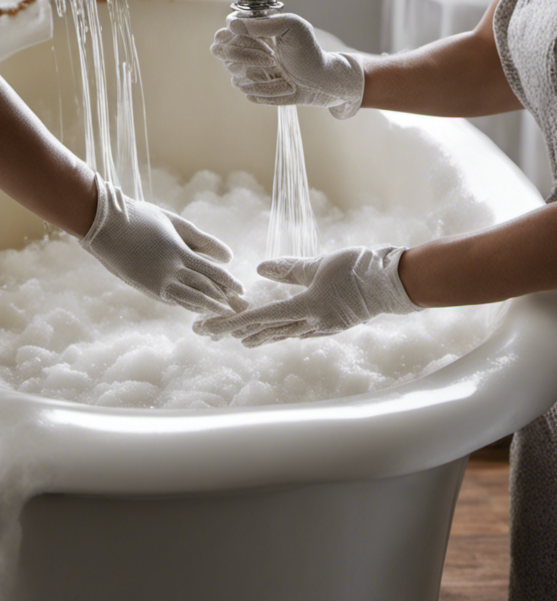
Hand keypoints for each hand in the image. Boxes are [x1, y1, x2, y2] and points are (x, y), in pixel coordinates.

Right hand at [80, 174, 246, 315]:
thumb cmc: (141, 218)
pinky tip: (197, 307)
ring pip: (190, 300)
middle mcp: (171, 273)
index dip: (229, 283)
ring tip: (223, 314)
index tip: (242, 290)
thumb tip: (229, 257)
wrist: (104, 227)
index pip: (213, 273)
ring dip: (208, 307)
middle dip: (224, 300)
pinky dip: (188, 304)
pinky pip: (173, 300)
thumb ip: (202, 240)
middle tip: (240, 309)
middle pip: (205, 290)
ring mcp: (158, 284)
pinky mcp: (146, 288)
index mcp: (180, 254)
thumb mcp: (175, 223)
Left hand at [196, 246, 421, 346]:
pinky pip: (296, 331)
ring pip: (280, 334)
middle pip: (265, 330)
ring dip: (256, 335)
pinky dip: (278, 331)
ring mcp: (321, 328)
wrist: (395, 283)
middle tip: (209, 332)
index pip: (261, 317)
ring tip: (236, 339)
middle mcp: (311, 324)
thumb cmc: (360, 269)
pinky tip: (272, 332)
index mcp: (307, 309)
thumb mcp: (320, 264)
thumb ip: (289, 269)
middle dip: (235, 331)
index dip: (232, 322)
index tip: (210, 328)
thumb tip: (261, 269)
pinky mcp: (330, 325)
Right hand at [210, 12, 363, 118]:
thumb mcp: (292, 26)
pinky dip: (270, 90)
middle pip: (224, 55)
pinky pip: (249, 92)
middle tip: (272, 59)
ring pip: (236, 76)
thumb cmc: (308, 51)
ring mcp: (246, 73)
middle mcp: (243, 52)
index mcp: (250, 33)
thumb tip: (233, 25)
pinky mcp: (253, 91)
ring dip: (263, 76)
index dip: (236, 40)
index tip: (260, 42)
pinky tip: (282, 85)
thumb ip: (263, 23)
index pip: (222, 35)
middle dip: (250, 58)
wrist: (319, 80)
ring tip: (281, 72)